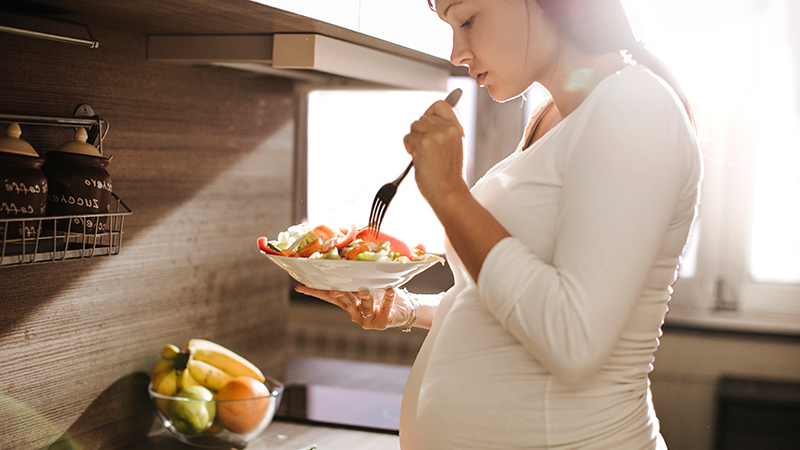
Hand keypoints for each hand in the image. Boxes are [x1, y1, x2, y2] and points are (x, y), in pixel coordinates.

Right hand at [294, 286, 414, 329]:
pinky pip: (384, 309)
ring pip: (363, 306)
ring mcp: (366, 319)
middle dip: (339, 294)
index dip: (315, 292)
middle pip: (344, 301)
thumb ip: (359, 276)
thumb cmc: (384, 294)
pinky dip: (388, 299)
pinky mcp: (381, 323)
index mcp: (348, 302)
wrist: (404, 309)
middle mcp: (354, 312)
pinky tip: (391, 291)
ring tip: (365, 290)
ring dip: (364, 296)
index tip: (300, 287)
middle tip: (335, 290)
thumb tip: (349, 257)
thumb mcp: (369, 283)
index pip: (329, 296)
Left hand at [403, 99, 467, 205]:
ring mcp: (435, 135)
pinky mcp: (423, 143)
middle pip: (422, 117)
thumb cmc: (447, 174)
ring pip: (414, 127)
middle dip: (420, 132)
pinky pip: (407, 138)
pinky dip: (409, 148)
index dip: (430, 112)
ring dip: (414, 140)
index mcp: (457, 129)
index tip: (428, 125)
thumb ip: (443, 131)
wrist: (448, 191)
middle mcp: (447, 129)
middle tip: (428, 151)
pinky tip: (420, 159)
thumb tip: (426, 117)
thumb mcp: (453, 146)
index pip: (440, 105)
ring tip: (425, 156)